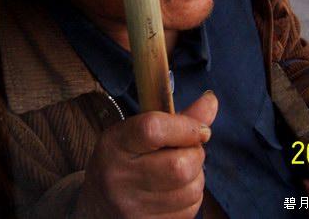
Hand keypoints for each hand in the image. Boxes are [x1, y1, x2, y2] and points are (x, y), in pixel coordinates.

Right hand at [74, 90, 217, 218]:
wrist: (97, 204)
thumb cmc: (123, 159)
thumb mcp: (136, 132)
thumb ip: (176, 118)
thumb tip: (212, 101)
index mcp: (115, 144)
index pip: (153, 129)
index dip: (186, 127)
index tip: (201, 129)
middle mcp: (119, 177)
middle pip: (179, 166)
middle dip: (196, 155)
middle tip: (189, 151)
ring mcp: (132, 207)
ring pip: (190, 190)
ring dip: (197, 177)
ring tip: (181, 170)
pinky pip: (190, 210)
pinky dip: (192, 197)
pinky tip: (176, 190)